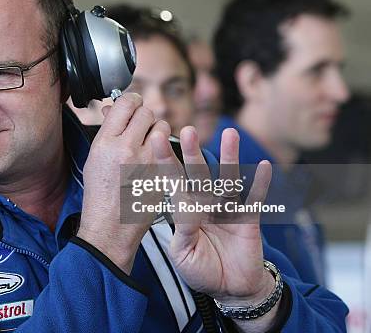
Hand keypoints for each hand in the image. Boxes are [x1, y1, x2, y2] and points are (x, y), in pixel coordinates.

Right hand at [77, 93, 177, 273]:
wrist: (110, 227)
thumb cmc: (99, 194)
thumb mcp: (94, 157)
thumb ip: (106, 130)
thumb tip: (112, 109)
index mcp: (106, 143)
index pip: (125, 104)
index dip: (131, 101)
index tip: (132, 105)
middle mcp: (127, 149)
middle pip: (146, 112)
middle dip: (144, 116)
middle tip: (140, 126)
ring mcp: (148, 162)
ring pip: (162, 127)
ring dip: (158, 131)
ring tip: (148, 144)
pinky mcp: (163, 174)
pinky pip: (169, 149)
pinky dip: (164, 150)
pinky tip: (154, 160)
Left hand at [167, 126, 273, 303]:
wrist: (229, 289)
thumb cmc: (201, 269)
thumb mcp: (183, 254)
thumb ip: (184, 229)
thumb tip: (187, 206)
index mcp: (185, 210)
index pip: (173, 181)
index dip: (164, 161)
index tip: (156, 139)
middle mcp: (205, 204)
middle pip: (198, 174)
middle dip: (192, 153)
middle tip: (187, 131)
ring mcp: (227, 209)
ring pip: (228, 179)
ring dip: (230, 157)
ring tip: (229, 134)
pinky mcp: (248, 220)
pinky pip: (255, 199)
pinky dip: (260, 184)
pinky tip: (264, 166)